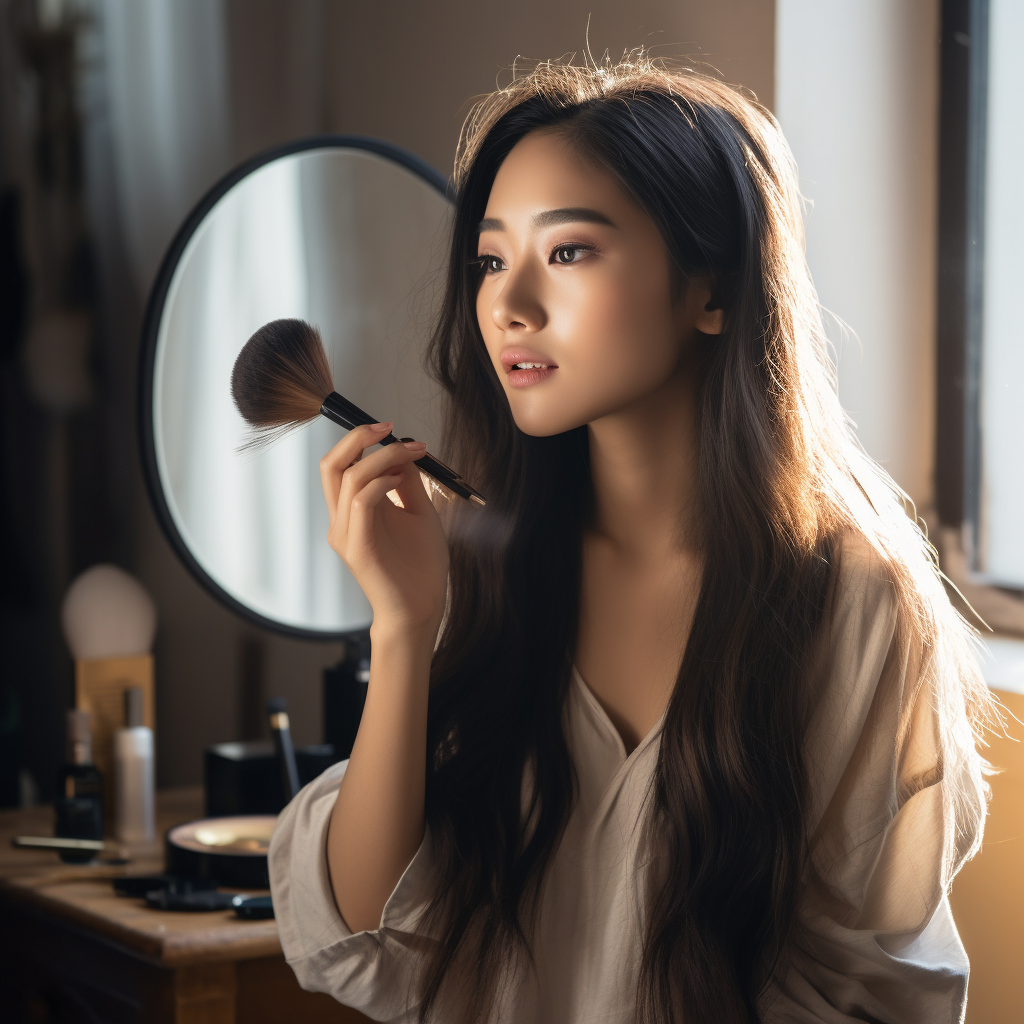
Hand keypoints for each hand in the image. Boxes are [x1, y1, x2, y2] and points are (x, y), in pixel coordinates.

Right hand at [320, 423, 449, 639]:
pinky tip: (399, 481)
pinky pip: (360, 502)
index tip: (393, 430)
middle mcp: (342, 520)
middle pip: (330, 464)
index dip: (360, 440)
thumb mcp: (419, 513)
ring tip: (409, 455)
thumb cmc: (421, 566)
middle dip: (358, 438)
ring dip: (380, 458)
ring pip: (347, 478)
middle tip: (388, 428)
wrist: (421, 608)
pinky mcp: (357, 547)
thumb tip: (404, 450)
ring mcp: (346, 534)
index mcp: (352, 511)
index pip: (340, 464)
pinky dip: (380, 483)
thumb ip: (408, 483)